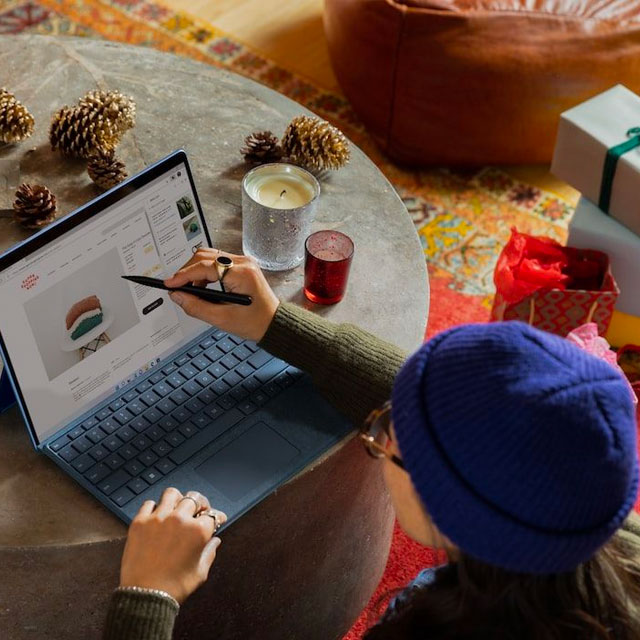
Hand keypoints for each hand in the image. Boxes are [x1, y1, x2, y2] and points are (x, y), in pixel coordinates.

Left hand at [119, 488, 227, 603]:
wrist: (146, 596)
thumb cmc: (175, 587)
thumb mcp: (200, 572)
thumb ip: (210, 552)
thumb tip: (215, 541)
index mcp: (198, 531)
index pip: (213, 514)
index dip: (217, 517)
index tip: (216, 519)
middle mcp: (180, 520)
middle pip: (194, 498)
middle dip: (200, 504)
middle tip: (198, 510)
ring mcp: (159, 519)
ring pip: (171, 493)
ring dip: (177, 499)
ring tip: (177, 507)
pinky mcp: (140, 522)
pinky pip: (148, 504)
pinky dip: (154, 507)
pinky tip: (156, 515)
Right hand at [164, 248, 278, 341]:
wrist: (273, 323)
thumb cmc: (255, 322)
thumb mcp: (222, 319)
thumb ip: (196, 307)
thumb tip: (177, 296)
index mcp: (242, 273)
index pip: (205, 267)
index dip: (184, 275)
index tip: (170, 284)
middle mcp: (243, 263)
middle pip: (204, 256)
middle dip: (187, 271)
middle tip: (177, 288)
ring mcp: (243, 262)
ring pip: (209, 257)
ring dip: (195, 271)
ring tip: (190, 290)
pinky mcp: (241, 266)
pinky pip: (217, 262)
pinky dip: (205, 273)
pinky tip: (202, 287)